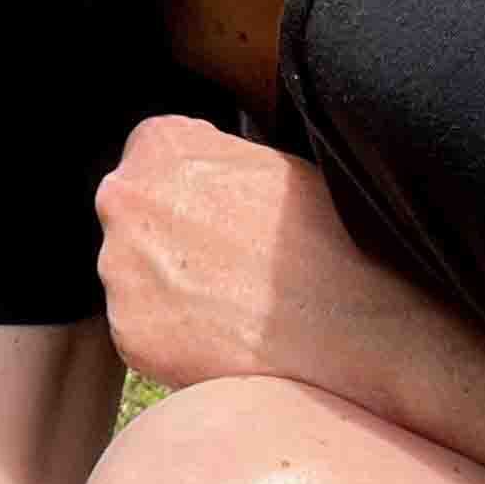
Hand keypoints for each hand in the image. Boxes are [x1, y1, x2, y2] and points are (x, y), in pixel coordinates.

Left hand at [94, 114, 418, 396]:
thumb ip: (211, 158)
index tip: (219, 215)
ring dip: (169, 290)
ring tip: (238, 305)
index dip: (188, 190)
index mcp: (159, 144)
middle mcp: (123, 198)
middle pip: (134, 218)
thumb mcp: (272, 163)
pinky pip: (142, 330)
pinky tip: (227, 337)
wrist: (365, 327)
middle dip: (170, 238)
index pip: (150, 158)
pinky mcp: (128, 331)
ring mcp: (119, 267)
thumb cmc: (333, 238)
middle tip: (232, 266)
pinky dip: (174, 338)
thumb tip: (194, 168)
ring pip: (134, 275)